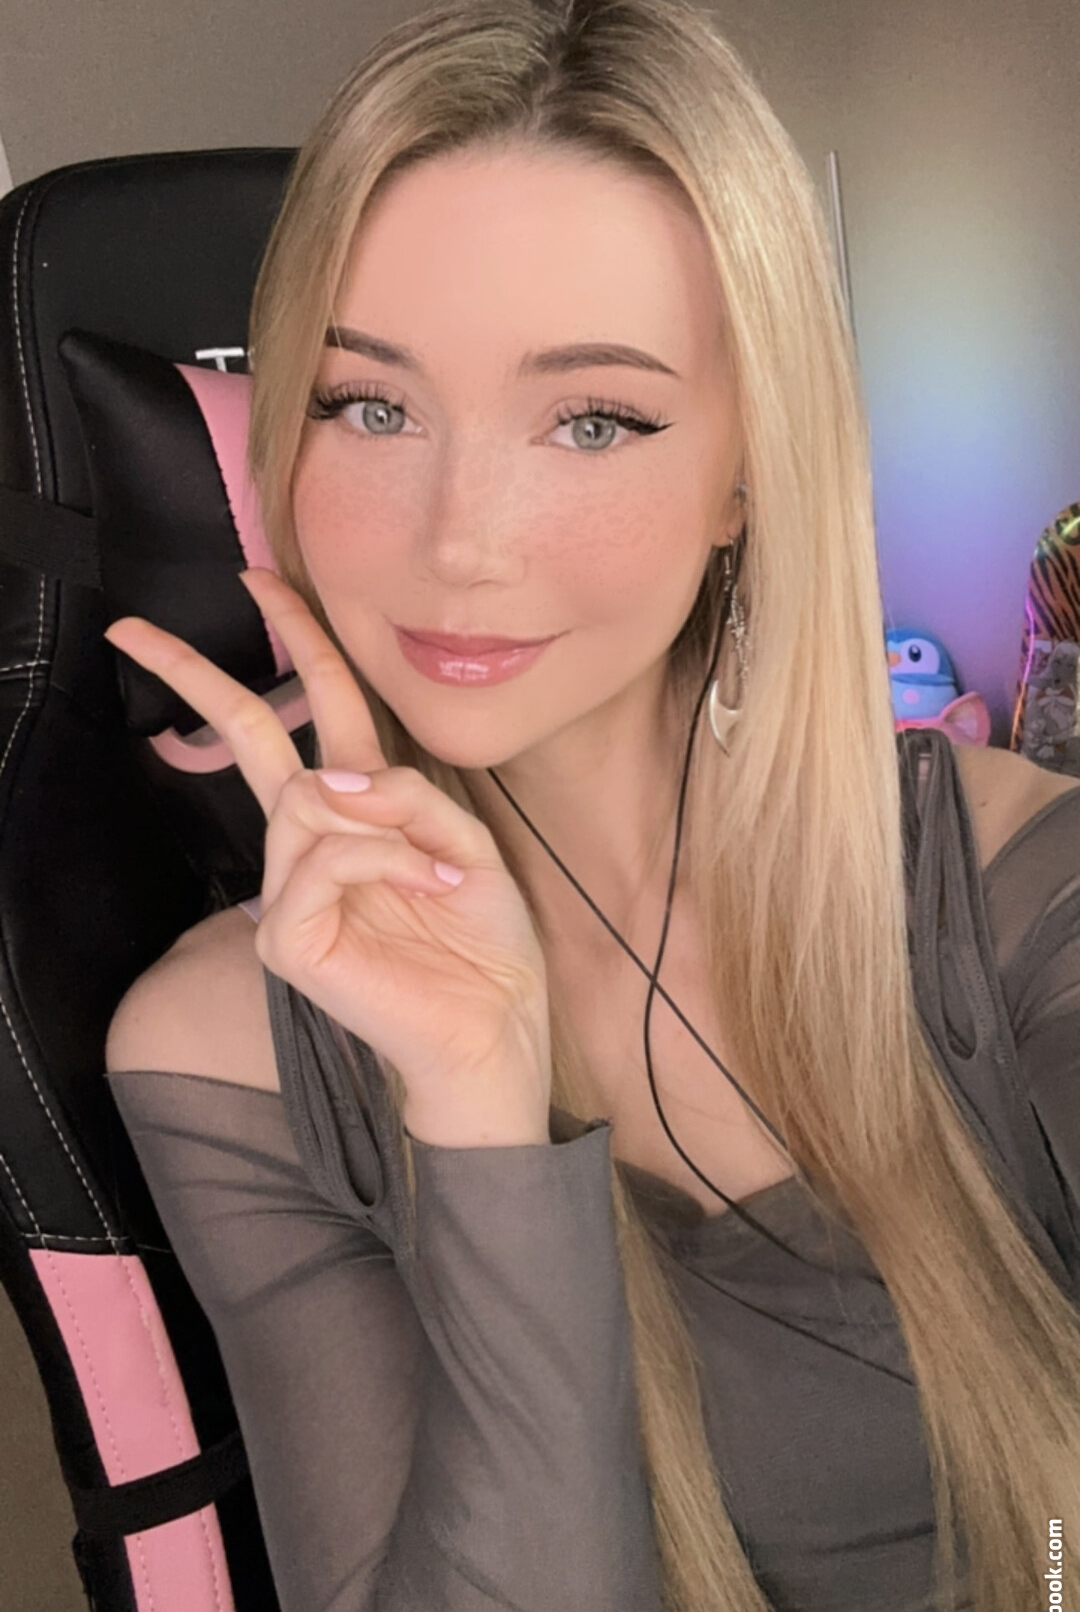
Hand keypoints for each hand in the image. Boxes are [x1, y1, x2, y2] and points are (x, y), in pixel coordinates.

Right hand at [104, 569, 551, 1146]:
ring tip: (439, 876)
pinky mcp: (288, 937)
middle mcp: (313, 838)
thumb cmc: (484, 944)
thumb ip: (407, 793)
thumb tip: (329, 776)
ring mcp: (290, 889)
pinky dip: (385, 862)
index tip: (260, 581)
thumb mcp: (467, 844)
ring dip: (390, 826)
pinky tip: (426, 891)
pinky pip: (325, 856)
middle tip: (131, 627)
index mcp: (359, 807)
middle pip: (247, 730)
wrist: (494, 1030)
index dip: (295, 639)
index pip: (313, 706)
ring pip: (310, 798)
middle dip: (196, 673)